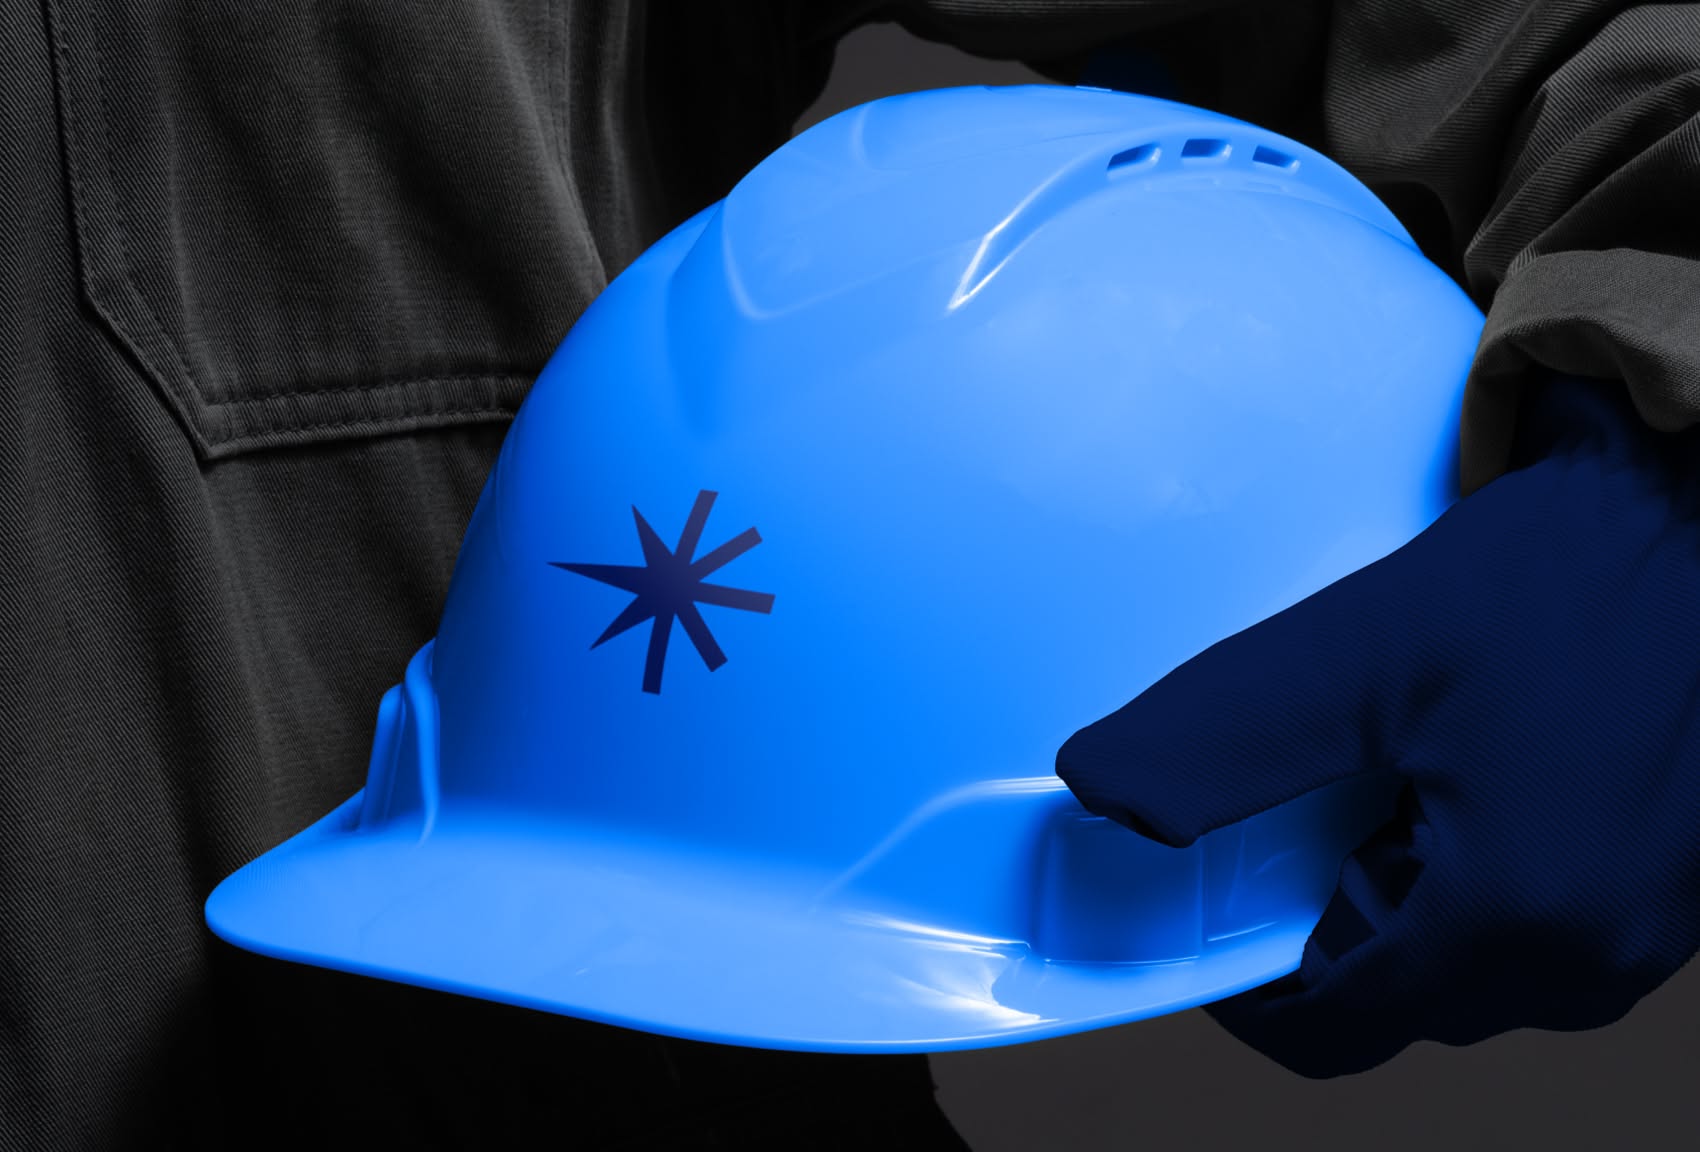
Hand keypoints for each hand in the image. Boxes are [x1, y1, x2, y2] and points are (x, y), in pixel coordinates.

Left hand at [1056, 373, 1699, 1076]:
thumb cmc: (1563, 573)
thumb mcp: (1356, 652)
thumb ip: (1216, 741)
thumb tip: (1098, 791)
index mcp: (1516, 920)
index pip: (1333, 1030)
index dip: (1246, 987)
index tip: (1210, 921)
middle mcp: (1600, 954)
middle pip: (1400, 1000)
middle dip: (1328, 922)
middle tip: (1304, 809)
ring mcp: (1656, 930)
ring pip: (1472, 970)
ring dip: (1406, 899)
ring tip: (1397, 774)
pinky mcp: (1683, 889)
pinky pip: (1544, 928)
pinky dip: (1481, 881)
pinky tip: (1470, 775)